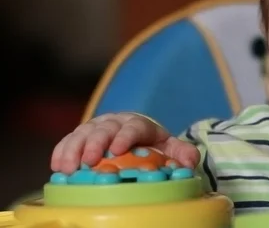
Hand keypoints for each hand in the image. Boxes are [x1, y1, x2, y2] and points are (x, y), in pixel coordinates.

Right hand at [51, 113, 199, 173]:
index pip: (133, 127)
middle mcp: (116, 122)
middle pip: (104, 129)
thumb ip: (182, 152)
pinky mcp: (82, 134)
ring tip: (67, 168)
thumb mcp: (170, 148)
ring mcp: (97, 127)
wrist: (136, 135)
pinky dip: (62, 150)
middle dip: (95, 143)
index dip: (125, 137)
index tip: (117, 150)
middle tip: (89, 160)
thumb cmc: (153, 145)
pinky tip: (56, 166)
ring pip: (83, 133)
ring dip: (74, 149)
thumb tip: (191, 161)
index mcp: (139, 124)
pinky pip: (69, 140)